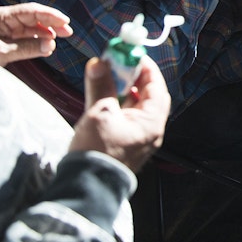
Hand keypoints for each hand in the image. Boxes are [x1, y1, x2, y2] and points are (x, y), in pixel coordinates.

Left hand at [0, 3, 72, 66]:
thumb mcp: (1, 52)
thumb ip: (27, 48)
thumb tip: (51, 46)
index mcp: (1, 16)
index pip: (31, 11)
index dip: (50, 15)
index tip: (65, 21)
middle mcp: (6, 19)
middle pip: (34, 17)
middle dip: (52, 23)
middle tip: (68, 31)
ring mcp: (7, 28)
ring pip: (32, 27)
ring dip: (47, 32)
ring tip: (61, 38)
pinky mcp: (7, 38)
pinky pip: (27, 36)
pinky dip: (38, 40)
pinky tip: (47, 44)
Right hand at [70, 56, 170, 172]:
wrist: (85, 187)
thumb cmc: (97, 152)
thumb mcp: (99, 113)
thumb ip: (101, 86)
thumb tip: (100, 63)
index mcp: (152, 122)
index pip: (156, 87)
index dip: (145, 68)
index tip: (131, 55)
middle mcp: (150, 130)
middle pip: (147, 96)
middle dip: (133, 78)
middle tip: (118, 64)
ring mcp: (138, 138)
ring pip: (135, 106)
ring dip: (123, 90)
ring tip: (107, 78)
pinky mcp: (124, 143)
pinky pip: (125, 117)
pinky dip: (117, 104)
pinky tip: (104, 98)